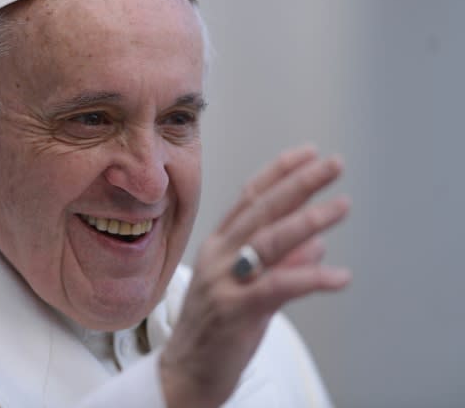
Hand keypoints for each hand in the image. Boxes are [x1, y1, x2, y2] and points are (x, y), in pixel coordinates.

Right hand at [159, 145, 350, 407]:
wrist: (185, 374)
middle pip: (261, 210)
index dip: (278, 173)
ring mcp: (223, 282)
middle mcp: (217, 256)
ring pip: (269, 241)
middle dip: (299, 184)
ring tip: (342, 205)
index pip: (249, 199)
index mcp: (218, 245)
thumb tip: (315, 243)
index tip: (307, 154)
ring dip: (309, 220)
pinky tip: (340, 276)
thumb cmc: (216, 330)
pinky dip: (312, 278)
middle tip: (332, 164)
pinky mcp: (235, 311)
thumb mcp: (250, 289)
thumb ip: (279, 264)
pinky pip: (279, 287)